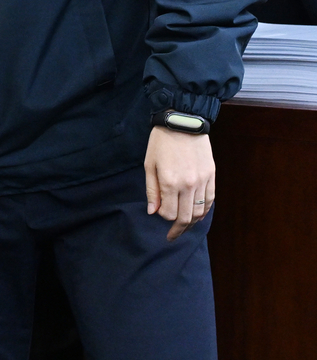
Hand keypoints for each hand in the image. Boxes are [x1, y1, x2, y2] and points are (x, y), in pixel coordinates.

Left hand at [145, 126, 215, 240]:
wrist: (182, 123)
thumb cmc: (161, 143)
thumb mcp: (149, 165)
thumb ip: (152, 191)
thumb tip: (153, 212)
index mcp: (169, 182)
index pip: (169, 213)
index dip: (163, 217)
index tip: (159, 213)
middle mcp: (188, 185)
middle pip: (186, 217)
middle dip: (178, 229)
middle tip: (172, 236)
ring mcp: (202, 181)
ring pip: (200, 212)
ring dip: (192, 223)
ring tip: (184, 227)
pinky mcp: (212, 176)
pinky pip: (210, 200)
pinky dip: (204, 210)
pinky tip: (197, 214)